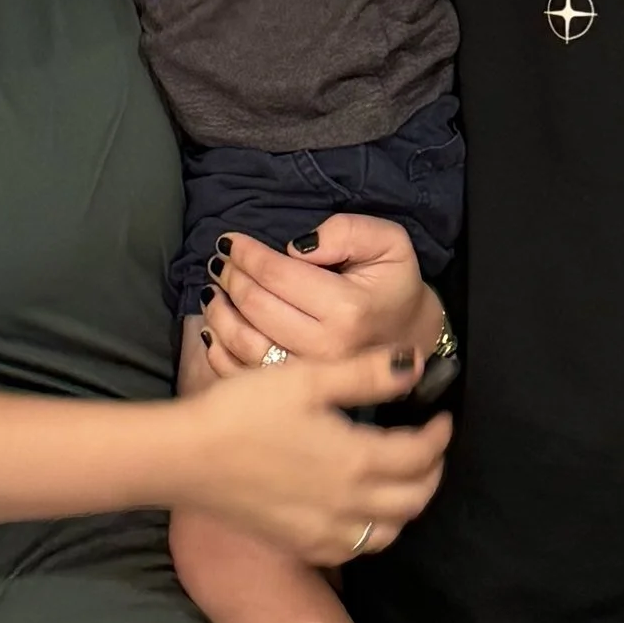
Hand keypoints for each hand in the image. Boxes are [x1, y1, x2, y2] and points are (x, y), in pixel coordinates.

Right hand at [176, 345, 450, 562]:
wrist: (187, 458)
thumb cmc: (245, 410)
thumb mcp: (308, 379)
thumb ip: (367, 374)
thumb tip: (415, 365)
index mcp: (357, 460)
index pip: (421, 455)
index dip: (439, 435)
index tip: (442, 417)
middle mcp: (349, 505)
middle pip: (414, 499)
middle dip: (432, 472)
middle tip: (429, 448)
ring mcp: (324, 532)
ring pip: (388, 531)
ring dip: (406, 506)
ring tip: (403, 479)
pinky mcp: (300, 545)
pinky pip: (355, 548)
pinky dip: (373, 531)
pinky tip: (362, 511)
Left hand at [196, 214, 435, 379]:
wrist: (409, 336)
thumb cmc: (392, 285)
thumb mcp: (388, 242)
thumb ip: (346, 232)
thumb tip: (295, 247)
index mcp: (348, 310)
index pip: (278, 275)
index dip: (247, 254)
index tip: (230, 240)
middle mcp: (325, 348)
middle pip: (255, 306)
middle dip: (231, 276)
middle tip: (222, 261)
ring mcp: (307, 375)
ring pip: (242, 341)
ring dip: (219, 310)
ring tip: (216, 288)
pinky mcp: (294, 390)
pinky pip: (242, 372)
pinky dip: (218, 348)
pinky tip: (214, 325)